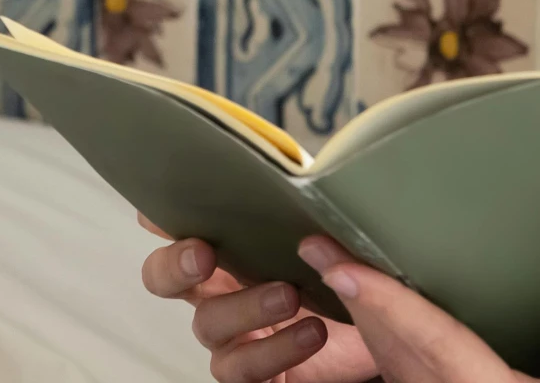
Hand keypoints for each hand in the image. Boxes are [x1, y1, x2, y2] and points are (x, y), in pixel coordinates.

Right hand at [137, 214, 380, 382]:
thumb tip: (305, 177)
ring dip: (246, 306)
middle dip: (175, 264)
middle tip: (204, 255)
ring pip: (207, 322)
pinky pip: (240, 368)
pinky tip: (311, 332)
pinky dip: (275, 349)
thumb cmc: (345, 275)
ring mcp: (230, 334)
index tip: (160, 209)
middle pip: (163, 277)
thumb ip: (312, 210)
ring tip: (290, 295)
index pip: (179, 227)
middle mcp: (219, 290)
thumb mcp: (333, 234)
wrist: (378, 331)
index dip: (161, 218)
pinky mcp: (250, 372)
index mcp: (229, 249)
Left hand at [297, 201, 539, 382]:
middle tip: (318, 250)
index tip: (342, 267)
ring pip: (408, 379)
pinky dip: (398, 350)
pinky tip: (386, 318)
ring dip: (372, 329)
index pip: (439, 350)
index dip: (388, 305)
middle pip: (406, 364)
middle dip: (361, 307)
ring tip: (338, 273)